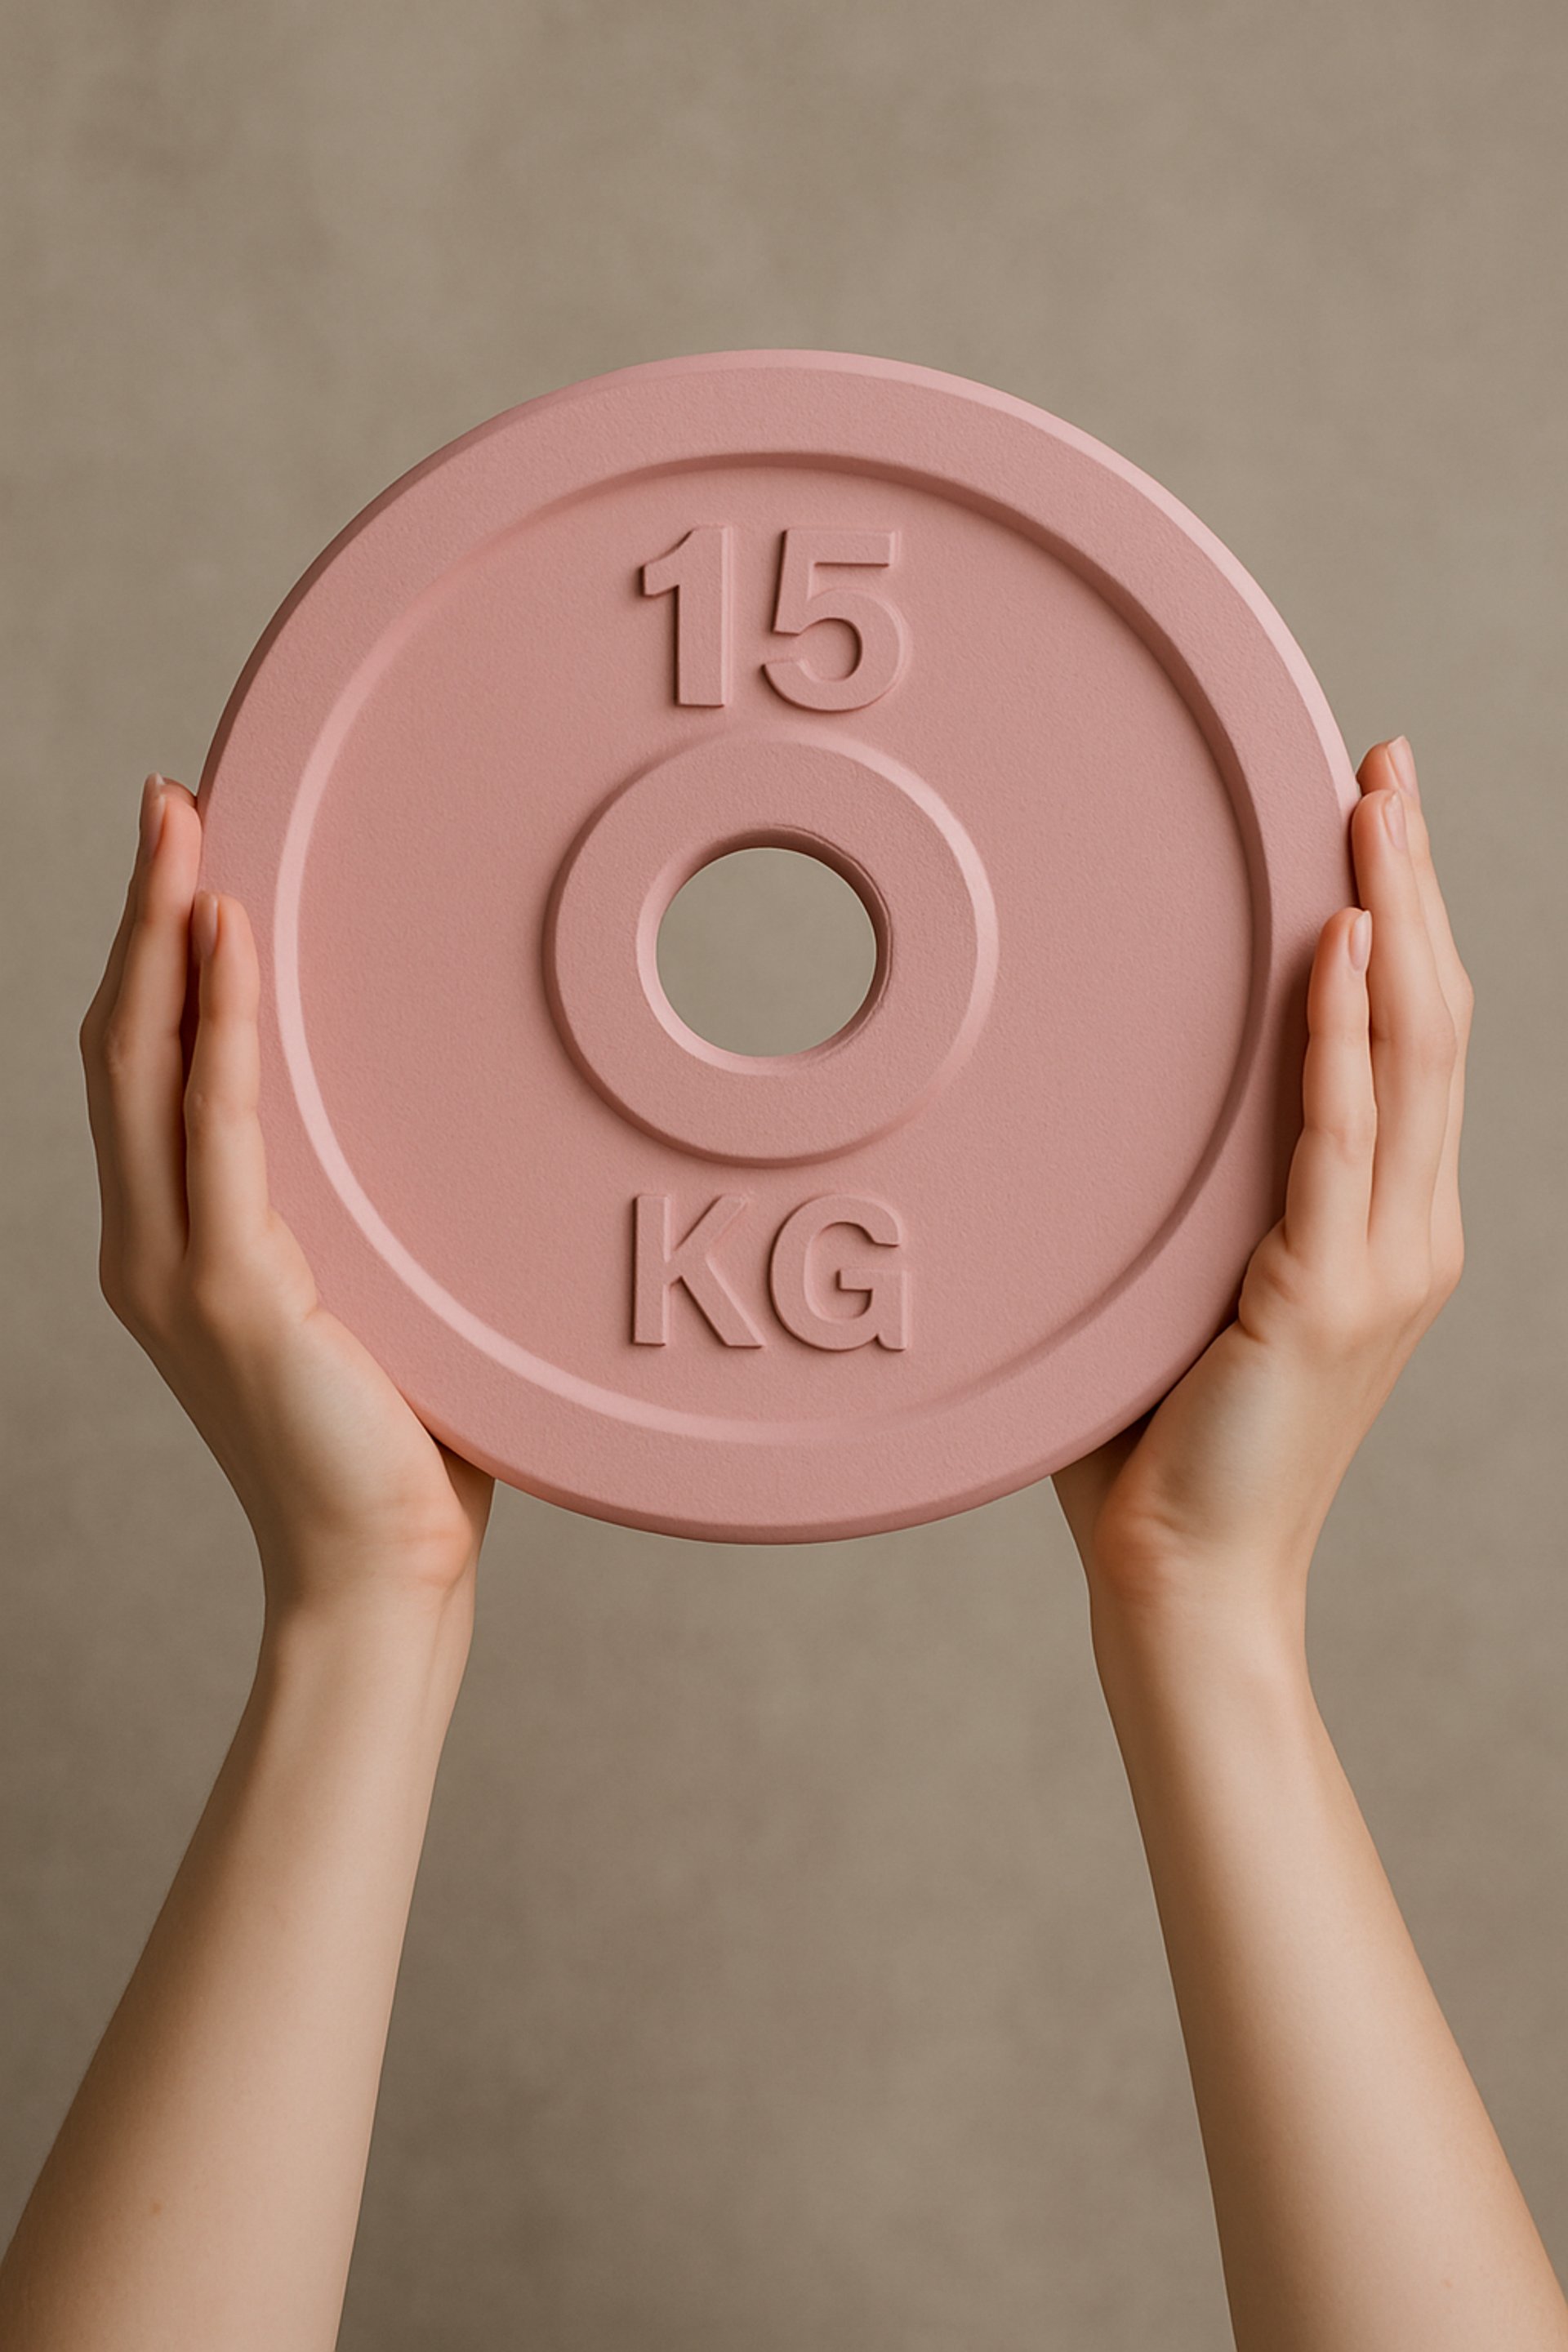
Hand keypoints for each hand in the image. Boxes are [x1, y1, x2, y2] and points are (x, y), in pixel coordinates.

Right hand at [79, 773, 493, 1622]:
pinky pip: (218, 1131)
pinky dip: (220, 1028)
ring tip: (183, 827)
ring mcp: (178, 1267)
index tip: (182, 855)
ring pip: (145, 1065)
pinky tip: (228, 940)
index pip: (147, 1069)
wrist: (380, 1571)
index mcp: (177, 1245)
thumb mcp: (373, 1306)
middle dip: (140, 910)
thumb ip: (365, 1224)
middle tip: (168, 796)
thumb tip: (433, 1137)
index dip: (151, 955)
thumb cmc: (399, 1447)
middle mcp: (152, 1244)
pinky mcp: (232, 1290)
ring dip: (160, 935)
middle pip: (124, 1041)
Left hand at [1053, 737, 1471, 1641]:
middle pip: (1432, 1014)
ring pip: (1411, 1049)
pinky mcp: (1326, 1294)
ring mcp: (1380, 1261)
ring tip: (1370, 804)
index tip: (1372, 816)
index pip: (1412, 1039)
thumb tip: (1107, 1104)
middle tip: (1382, 765)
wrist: (1183, 1580)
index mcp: (1385, 1226)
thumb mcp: (1188, 1294)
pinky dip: (1346, 1028)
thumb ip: (1189, 1201)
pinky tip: (1339, 937)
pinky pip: (1341, 1132)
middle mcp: (1409, 1229)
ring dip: (1392, 912)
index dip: (1404, 917)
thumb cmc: (1162, 1442)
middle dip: (1410, 877)